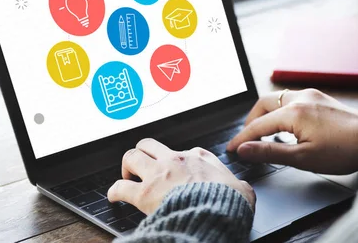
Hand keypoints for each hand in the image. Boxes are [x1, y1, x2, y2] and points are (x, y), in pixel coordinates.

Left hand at [108, 138, 255, 214]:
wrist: (216, 213)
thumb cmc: (229, 202)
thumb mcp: (242, 189)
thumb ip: (239, 185)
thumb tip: (243, 190)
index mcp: (199, 157)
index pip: (183, 151)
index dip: (176, 161)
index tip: (176, 170)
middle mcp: (175, 159)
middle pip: (149, 144)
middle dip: (143, 153)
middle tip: (142, 166)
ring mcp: (158, 174)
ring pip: (131, 156)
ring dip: (127, 166)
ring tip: (127, 176)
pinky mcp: (145, 193)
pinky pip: (120, 187)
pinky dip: (114, 191)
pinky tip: (114, 196)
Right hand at [226, 89, 357, 174]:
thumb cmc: (343, 150)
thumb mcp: (303, 158)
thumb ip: (270, 152)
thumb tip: (245, 150)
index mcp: (294, 112)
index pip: (258, 125)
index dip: (242, 138)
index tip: (231, 149)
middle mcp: (300, 98)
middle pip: (263, 104)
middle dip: (251, 121)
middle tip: (247, 139)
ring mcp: (311, 95)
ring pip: (277, 99)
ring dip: (266, 114)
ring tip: (264, 134)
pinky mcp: (320, 98)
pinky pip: (291, 99)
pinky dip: (280, 111)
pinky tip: (285, 126)